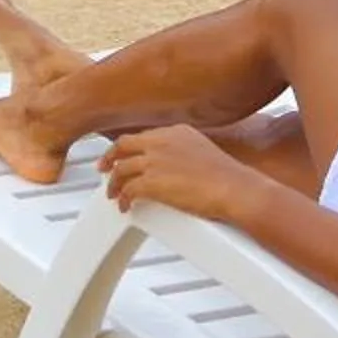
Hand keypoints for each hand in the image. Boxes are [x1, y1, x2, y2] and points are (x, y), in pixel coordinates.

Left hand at [99, 126, 259, 221]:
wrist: (234, 188)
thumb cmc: (228, 177)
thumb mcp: (203, 151)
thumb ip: (184, 152)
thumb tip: (175, 167)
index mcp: (176, 130)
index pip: (143, 136)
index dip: (129, 147)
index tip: (123, 155)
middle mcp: (161, 141)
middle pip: (123, 145)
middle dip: (110, 158)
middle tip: (103, 168)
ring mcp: (155, 160)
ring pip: (121, 169)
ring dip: (114, 183)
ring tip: (113, 195)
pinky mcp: (152, 181)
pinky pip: (127, 190)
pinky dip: (123, 199)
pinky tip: (125, 207)